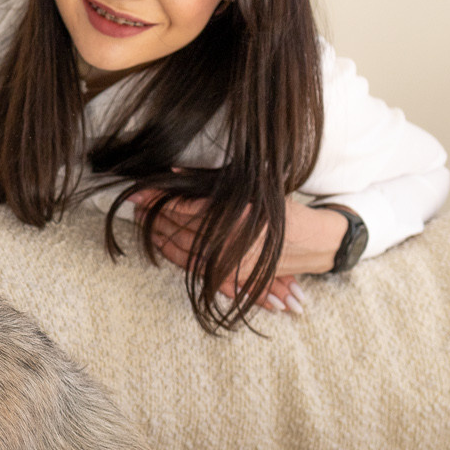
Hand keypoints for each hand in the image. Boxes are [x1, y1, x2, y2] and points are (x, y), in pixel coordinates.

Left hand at [127, 193, 344, 313]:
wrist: (314, 244)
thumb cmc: (285, 211)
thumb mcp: (254, 188)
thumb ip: (214, 182)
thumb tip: (176, 173)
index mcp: (235, 220)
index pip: (184, 209)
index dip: (158, 200)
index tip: (139, 191)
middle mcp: (229, 246)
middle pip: (177, 230)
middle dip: (152, 215)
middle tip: (135, 203)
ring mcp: (227, 265)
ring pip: (180, 250)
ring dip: (158, 234)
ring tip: (142, 219)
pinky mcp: (228, 277)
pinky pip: (191, 265)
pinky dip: (172, 253)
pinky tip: (159, 242)